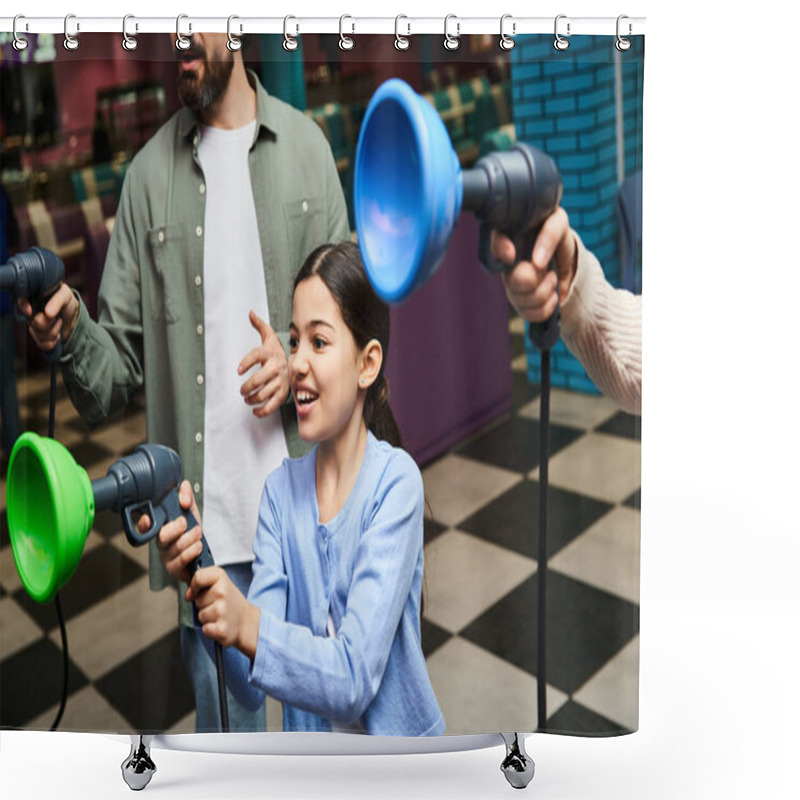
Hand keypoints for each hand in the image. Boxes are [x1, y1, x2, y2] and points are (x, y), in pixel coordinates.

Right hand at [19, 282, 79, 351]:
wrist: (75, 317)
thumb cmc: (67, 302)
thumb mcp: (65, 295)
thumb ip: (57, 301)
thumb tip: (47, 313)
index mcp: (33, 299)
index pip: (21, 303)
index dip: (23, 308)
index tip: (30, 311)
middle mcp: (30, 314)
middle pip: (34, 323)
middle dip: (50, 323)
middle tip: (58, 317)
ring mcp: (33, 327)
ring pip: (39, 335)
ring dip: (54, 331)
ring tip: (59, 323)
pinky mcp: (39, 338)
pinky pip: (42, 345)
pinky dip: (54, 342)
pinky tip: (58, 335)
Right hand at [149, 480, 203, 583]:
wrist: (203, 554)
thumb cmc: (192, 532)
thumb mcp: (191, 511)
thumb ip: (187, 496)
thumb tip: (184, 485)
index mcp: (161, 527)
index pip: (145, 526)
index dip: (143, 523)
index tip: (148, 518)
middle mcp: (161, 543)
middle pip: (161, 537)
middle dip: (175, 528)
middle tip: (185, 522)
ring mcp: (166, 556)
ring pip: (174, 548)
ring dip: (189, 538)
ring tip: (198, 532)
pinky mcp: (174, 569)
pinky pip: (181, 560)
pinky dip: (192, 551)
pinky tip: (198, 546)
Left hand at [188, 566, 259, 655]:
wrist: (246, 620)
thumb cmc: (229, 601)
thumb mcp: (219, 582)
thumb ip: (200, 583)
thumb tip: (188, 595)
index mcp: (221, 577)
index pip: (197, 577)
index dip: (194, 587)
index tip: (198, 592)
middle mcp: (222, 592)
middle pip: (197, 600)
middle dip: (203, 604)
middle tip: (217, 604)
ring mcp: (222, 610)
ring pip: (200, 616)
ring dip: (207, 618)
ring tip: (219, 615)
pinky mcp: (221, 628)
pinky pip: (205, 629)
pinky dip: (210, 630)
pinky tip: (219, 625)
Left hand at [238, 310, 289, 417]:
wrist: (296, 363)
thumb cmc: (277, 351)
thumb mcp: (269, 337)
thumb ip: (259, 326)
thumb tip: (250, 313)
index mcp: (270, 353)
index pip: (257, 356)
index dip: (247, 363)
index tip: (239, 370)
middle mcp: (275, 368)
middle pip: (259, 379)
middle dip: (247, 387)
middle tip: (242, 390)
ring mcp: (280, 382)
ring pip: (264, 393)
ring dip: (252, 398)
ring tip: (246, 398)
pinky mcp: (283, 393)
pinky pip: (273, 405)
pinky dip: (262, 411)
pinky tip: (254, 411)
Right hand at [492, 207, 577, 322]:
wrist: (567, 261)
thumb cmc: (558, 238)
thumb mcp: (559, 223)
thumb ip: (549, 234)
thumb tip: (536, 262)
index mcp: (510, 238)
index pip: (495, 242)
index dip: (500, 250)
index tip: (512, 255)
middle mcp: (506, 264)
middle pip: (512, 280)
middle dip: (535, 279)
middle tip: (547, 269)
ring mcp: (511, 286)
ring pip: (522, 299)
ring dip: (545, 290)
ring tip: (552, 278)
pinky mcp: (519, 304)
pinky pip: (530, 314)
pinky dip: (547, 307)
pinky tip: (552, 296)